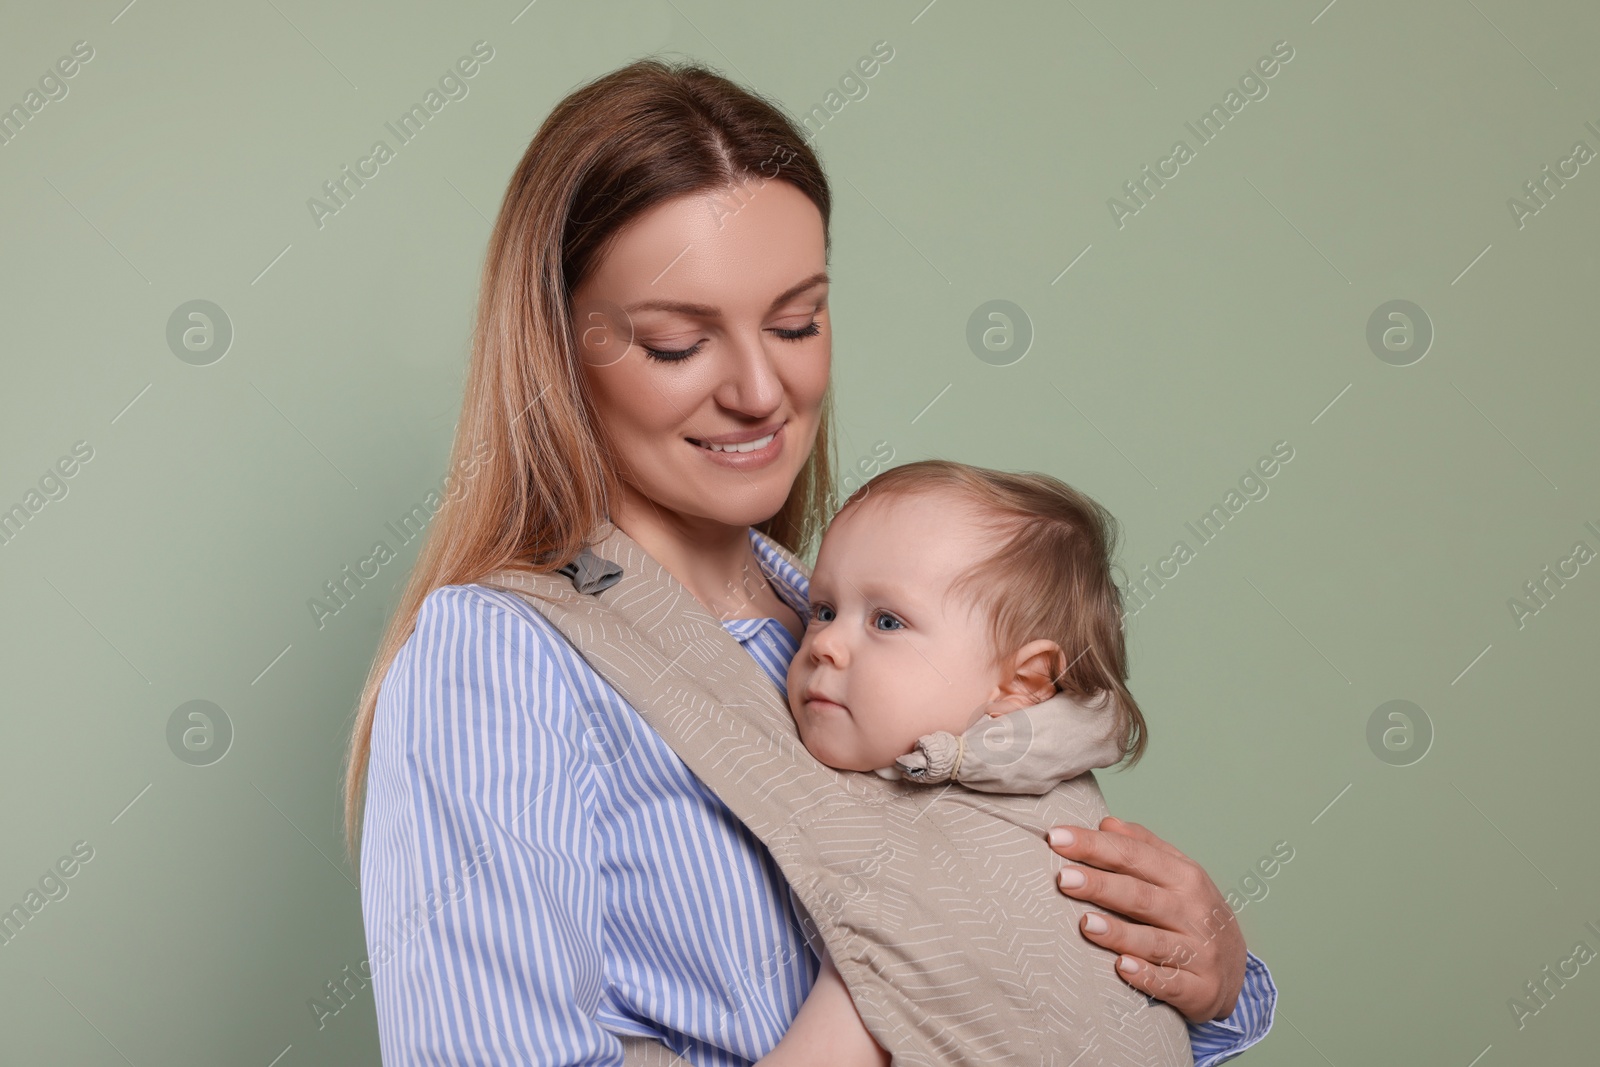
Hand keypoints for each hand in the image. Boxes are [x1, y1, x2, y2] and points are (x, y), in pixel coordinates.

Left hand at [1047, 815, 1245, 1022]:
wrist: (1236, 969)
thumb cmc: (1193, 912)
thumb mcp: (1178, 874)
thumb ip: (1143, 847)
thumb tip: (1106, 823)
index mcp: (1185, 877)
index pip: (1134, 855)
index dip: (1095, 846)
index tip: (1056, 838)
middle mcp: (1194, 912)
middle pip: (1140, 895)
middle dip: (1101, 886)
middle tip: (1063, 878)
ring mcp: (1199, 952)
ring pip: (1154, 941)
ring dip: (1119, 933)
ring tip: (1085, 924)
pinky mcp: (1200, 989)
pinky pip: (1170, 983)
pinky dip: (1147, 976)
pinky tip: (1121, 968)